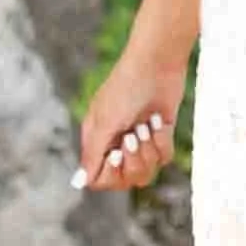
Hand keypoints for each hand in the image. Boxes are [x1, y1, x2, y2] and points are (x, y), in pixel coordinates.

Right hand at [71, 46, 187, 192]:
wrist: (157, 64)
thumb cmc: (125, 88)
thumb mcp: (104, 121)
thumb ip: (93, 154)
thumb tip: (81, 182)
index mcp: (97, 142)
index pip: (100, 180)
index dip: (111, 174)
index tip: (116, 153)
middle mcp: (116, 145)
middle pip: (126, 180)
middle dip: (134, 161)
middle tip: (134, 134)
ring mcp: (139, 142)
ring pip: (146, 173)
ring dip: (149, 151)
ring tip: (146, 126)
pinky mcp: (160, 136)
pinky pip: (164, 158)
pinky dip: (163, 141)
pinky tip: (158, 121)